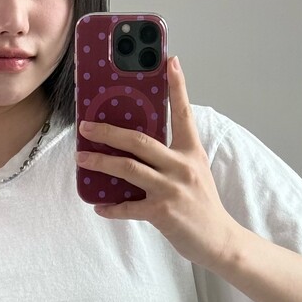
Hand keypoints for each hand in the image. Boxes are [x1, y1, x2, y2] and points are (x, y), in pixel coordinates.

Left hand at [76, 56, 241, 270]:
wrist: (219, 240)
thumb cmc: (203, 205)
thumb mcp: (195, 172)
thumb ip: (173, 157)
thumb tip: (140, 147)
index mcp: (191, 152)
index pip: (184, 113)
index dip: (178, 86)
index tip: (170, 62)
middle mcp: (181, 166)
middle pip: (139, 140)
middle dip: (109, 131)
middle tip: (86, 125)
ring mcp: (171, 189)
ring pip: (128, 168)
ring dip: (101, 162)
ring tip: (82, 157)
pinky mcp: (162, 212)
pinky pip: (128, 207)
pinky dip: (111, 207)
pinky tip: (99, 206)